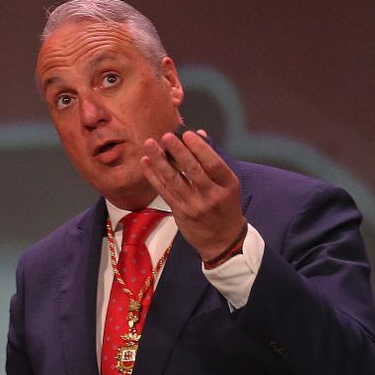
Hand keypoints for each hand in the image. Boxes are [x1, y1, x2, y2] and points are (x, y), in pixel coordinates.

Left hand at [140, 129, 247, 263]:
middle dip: (177, 151)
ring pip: (174, 180)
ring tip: (150, 144)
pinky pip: (164, 191)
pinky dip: (153, 176)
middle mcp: (212, 195)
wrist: (222, 240)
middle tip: (165, 136)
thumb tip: (199, 134)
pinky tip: (146, 163)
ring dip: (160, 161)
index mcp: (228, 185)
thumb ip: (212, 160)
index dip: (200, 148)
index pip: (213, 164)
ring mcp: (194, 205)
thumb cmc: (225, 207)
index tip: (187, 134)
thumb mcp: (227, 185)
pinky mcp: (180, 212)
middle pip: (192, 170)